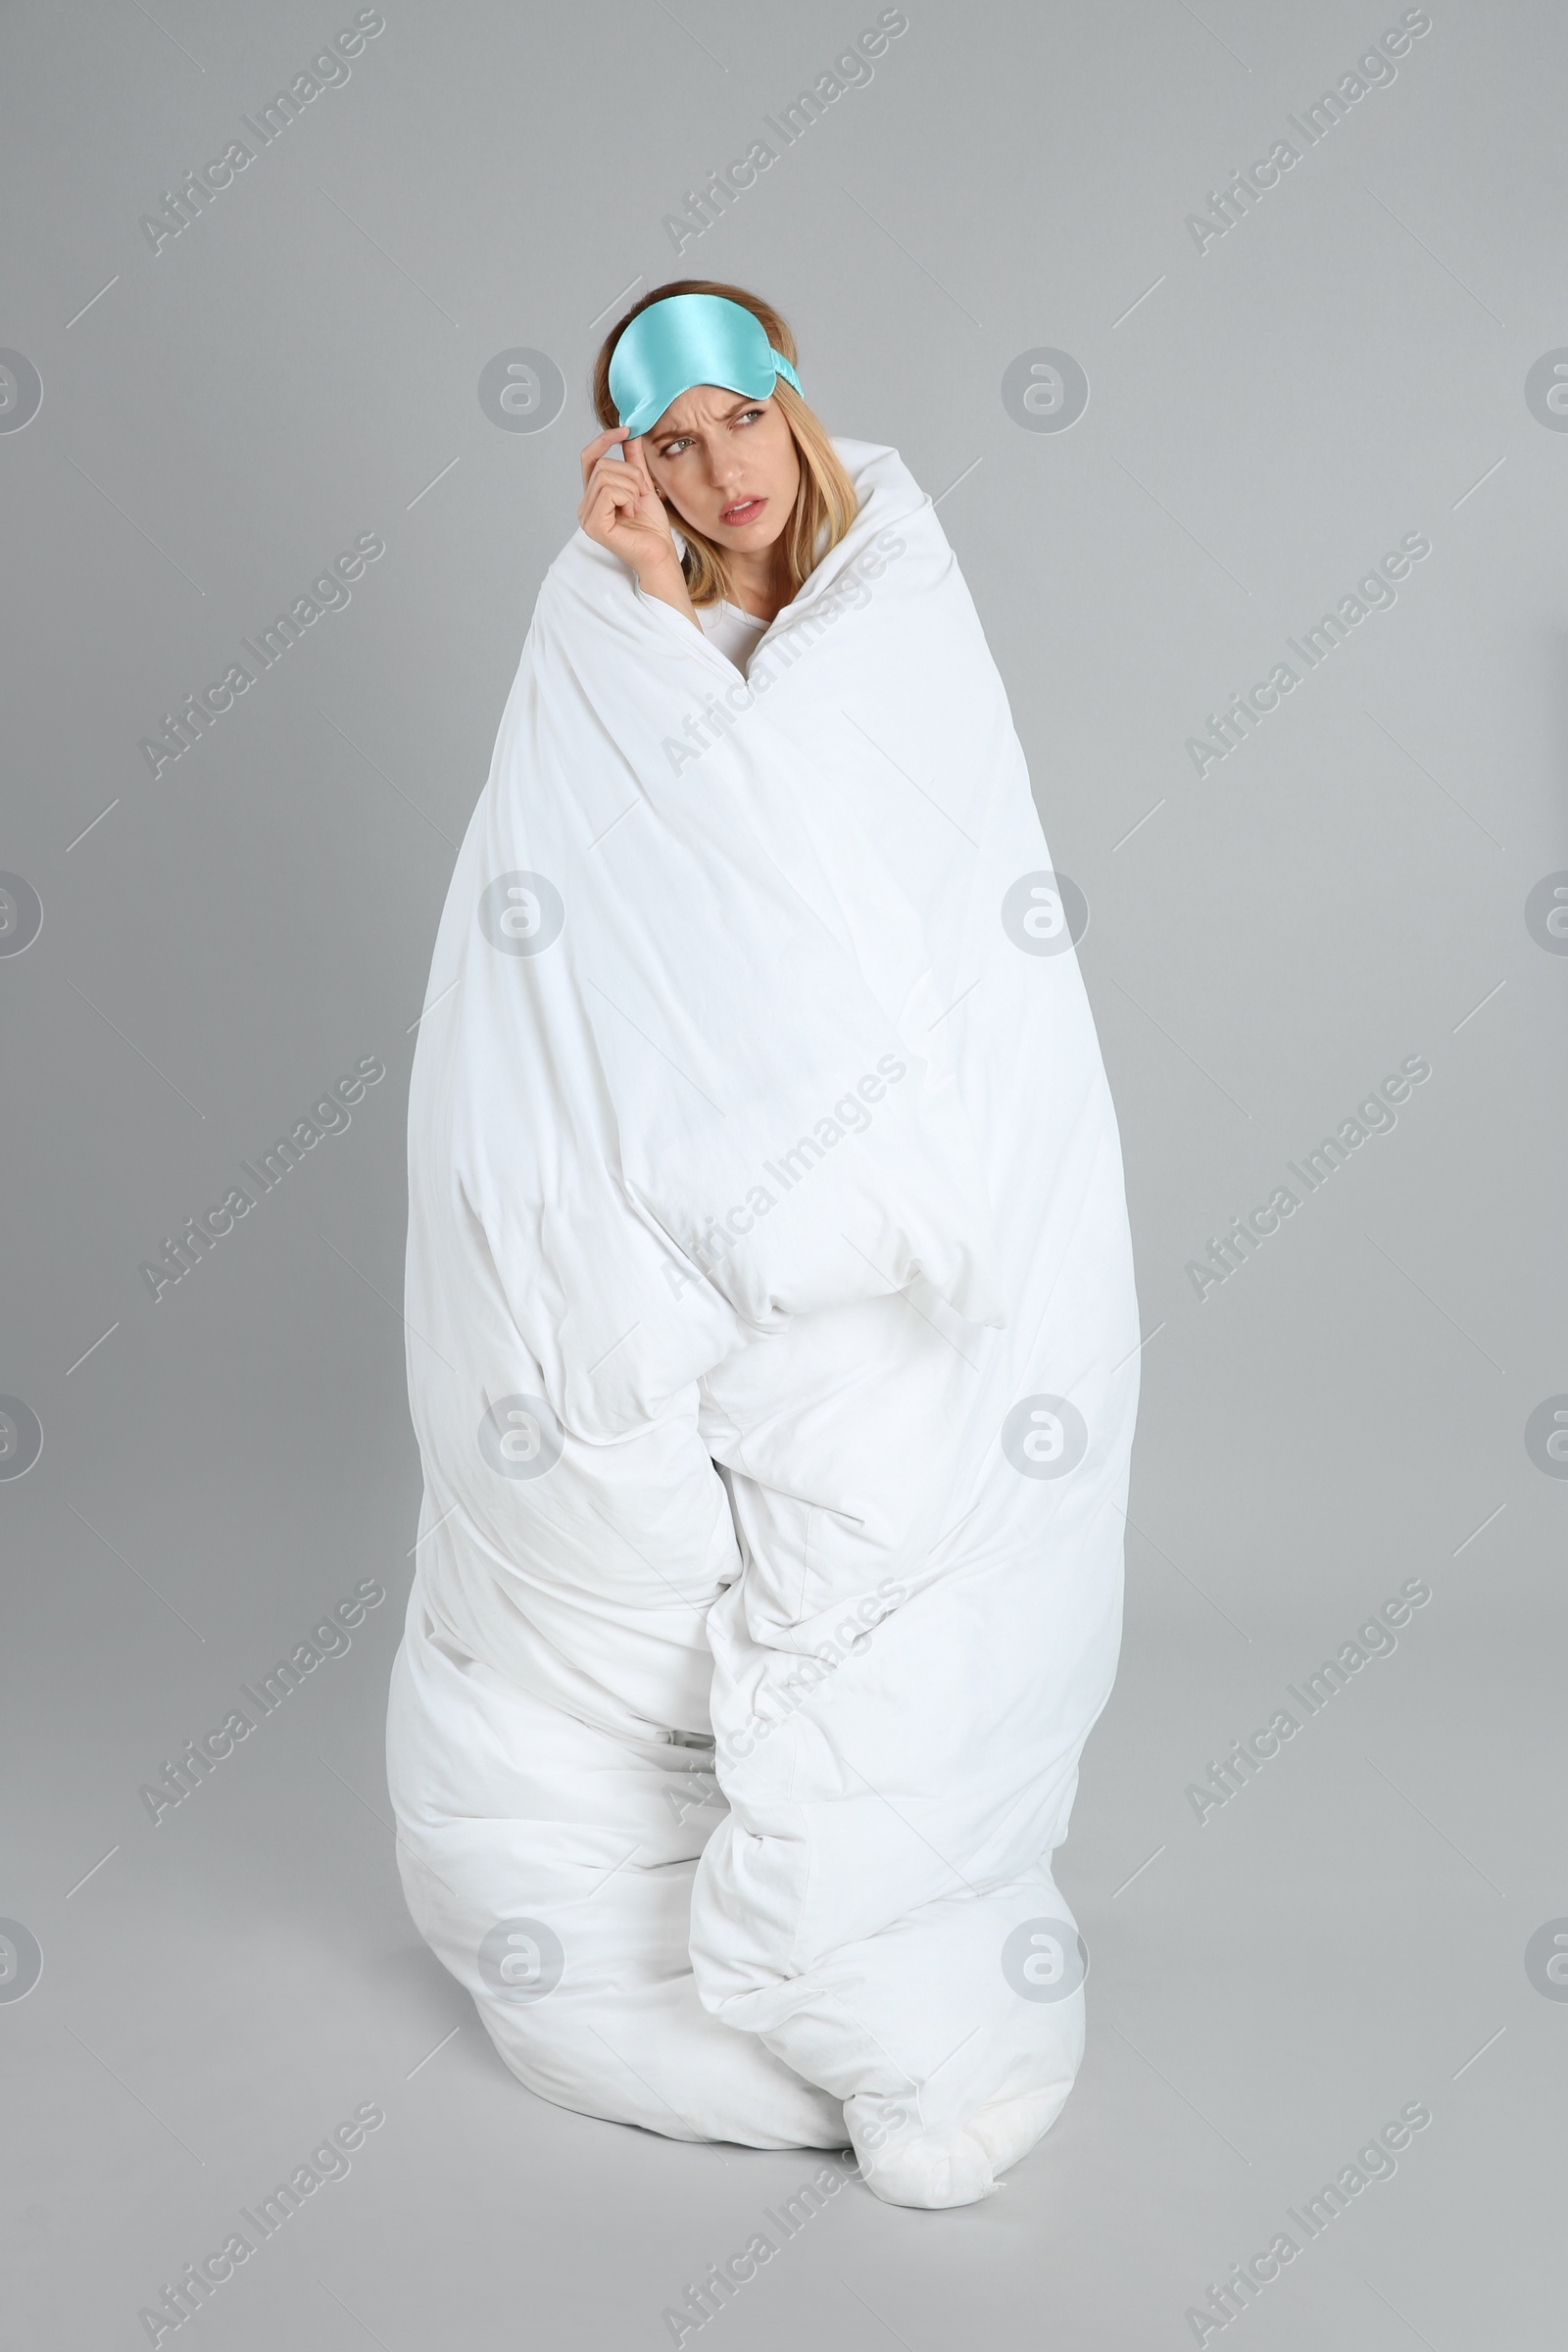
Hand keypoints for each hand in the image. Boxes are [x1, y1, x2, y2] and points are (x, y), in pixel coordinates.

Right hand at [577, 426, 681, 588]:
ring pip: (606, 477)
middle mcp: (585, 506)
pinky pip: (609, 492)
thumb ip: (633, 461)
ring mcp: (587, 517)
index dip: (604, 440)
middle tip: (641, 495)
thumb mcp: (642, 485)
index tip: (625, 429)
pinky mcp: (594, 525)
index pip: (589, 458)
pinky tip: (631, 514)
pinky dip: (627, 498)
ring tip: (636, 507)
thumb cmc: (652, 527)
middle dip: (630, 474)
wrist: (661, 554)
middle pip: (602, 465)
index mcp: (593, 496)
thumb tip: (630, 434)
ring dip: (631, 487)